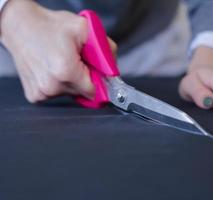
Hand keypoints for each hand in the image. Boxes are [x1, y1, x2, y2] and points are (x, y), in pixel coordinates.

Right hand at [0, 0, 116, 102]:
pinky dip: (59, 84)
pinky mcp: (35, 95)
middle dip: (85, 79)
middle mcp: (53, 86)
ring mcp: (42, 93)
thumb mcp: (84, 28)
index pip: (96, 91)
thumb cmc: (49, 26)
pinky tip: (52, 69)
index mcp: (66, 71)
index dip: (99, 81)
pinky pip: (56, 94)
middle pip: (83, 93)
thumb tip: (113, 69)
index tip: (96, 72)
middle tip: (77, 61)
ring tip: (62, 62)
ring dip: (72, 82)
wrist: (19, 26)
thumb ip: (106, 48)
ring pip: (70, 94)